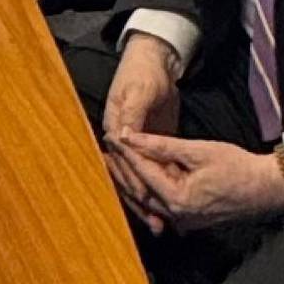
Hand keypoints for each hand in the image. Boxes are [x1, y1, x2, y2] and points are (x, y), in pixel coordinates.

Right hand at [101, 34, 182, 229]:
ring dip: (148, 199)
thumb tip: (121, 137)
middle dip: (140, 199)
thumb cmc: (143, 73)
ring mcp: (134, 142)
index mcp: (114, 125)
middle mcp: (121, 137)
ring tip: (160, 223)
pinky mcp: (149, 142)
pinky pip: (151, 170)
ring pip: (139, 176)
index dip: (133, 180)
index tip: (146, 199)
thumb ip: (131, 115)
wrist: (152, 59)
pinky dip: (157, 187)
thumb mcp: (139, 92)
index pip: (121, 160)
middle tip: (154, 222)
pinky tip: (168, 205)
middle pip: (127, 175)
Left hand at [111, 132, 283, 232]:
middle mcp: (178, 215)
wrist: (268, 187)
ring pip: (150, 199)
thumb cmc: (237, 167)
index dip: (127, 153)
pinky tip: (142, 172)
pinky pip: (163, 203)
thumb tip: (131, 137)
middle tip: (106, 151)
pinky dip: (151, 187)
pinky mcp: (191, 218)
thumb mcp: (197, 150)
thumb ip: (161, 146)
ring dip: (134, 179)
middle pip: (141, 191)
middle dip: (123, 170)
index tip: (113, 137)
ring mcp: (185, 220)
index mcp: (178, 200)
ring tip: (118, 159)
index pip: (143, 173)